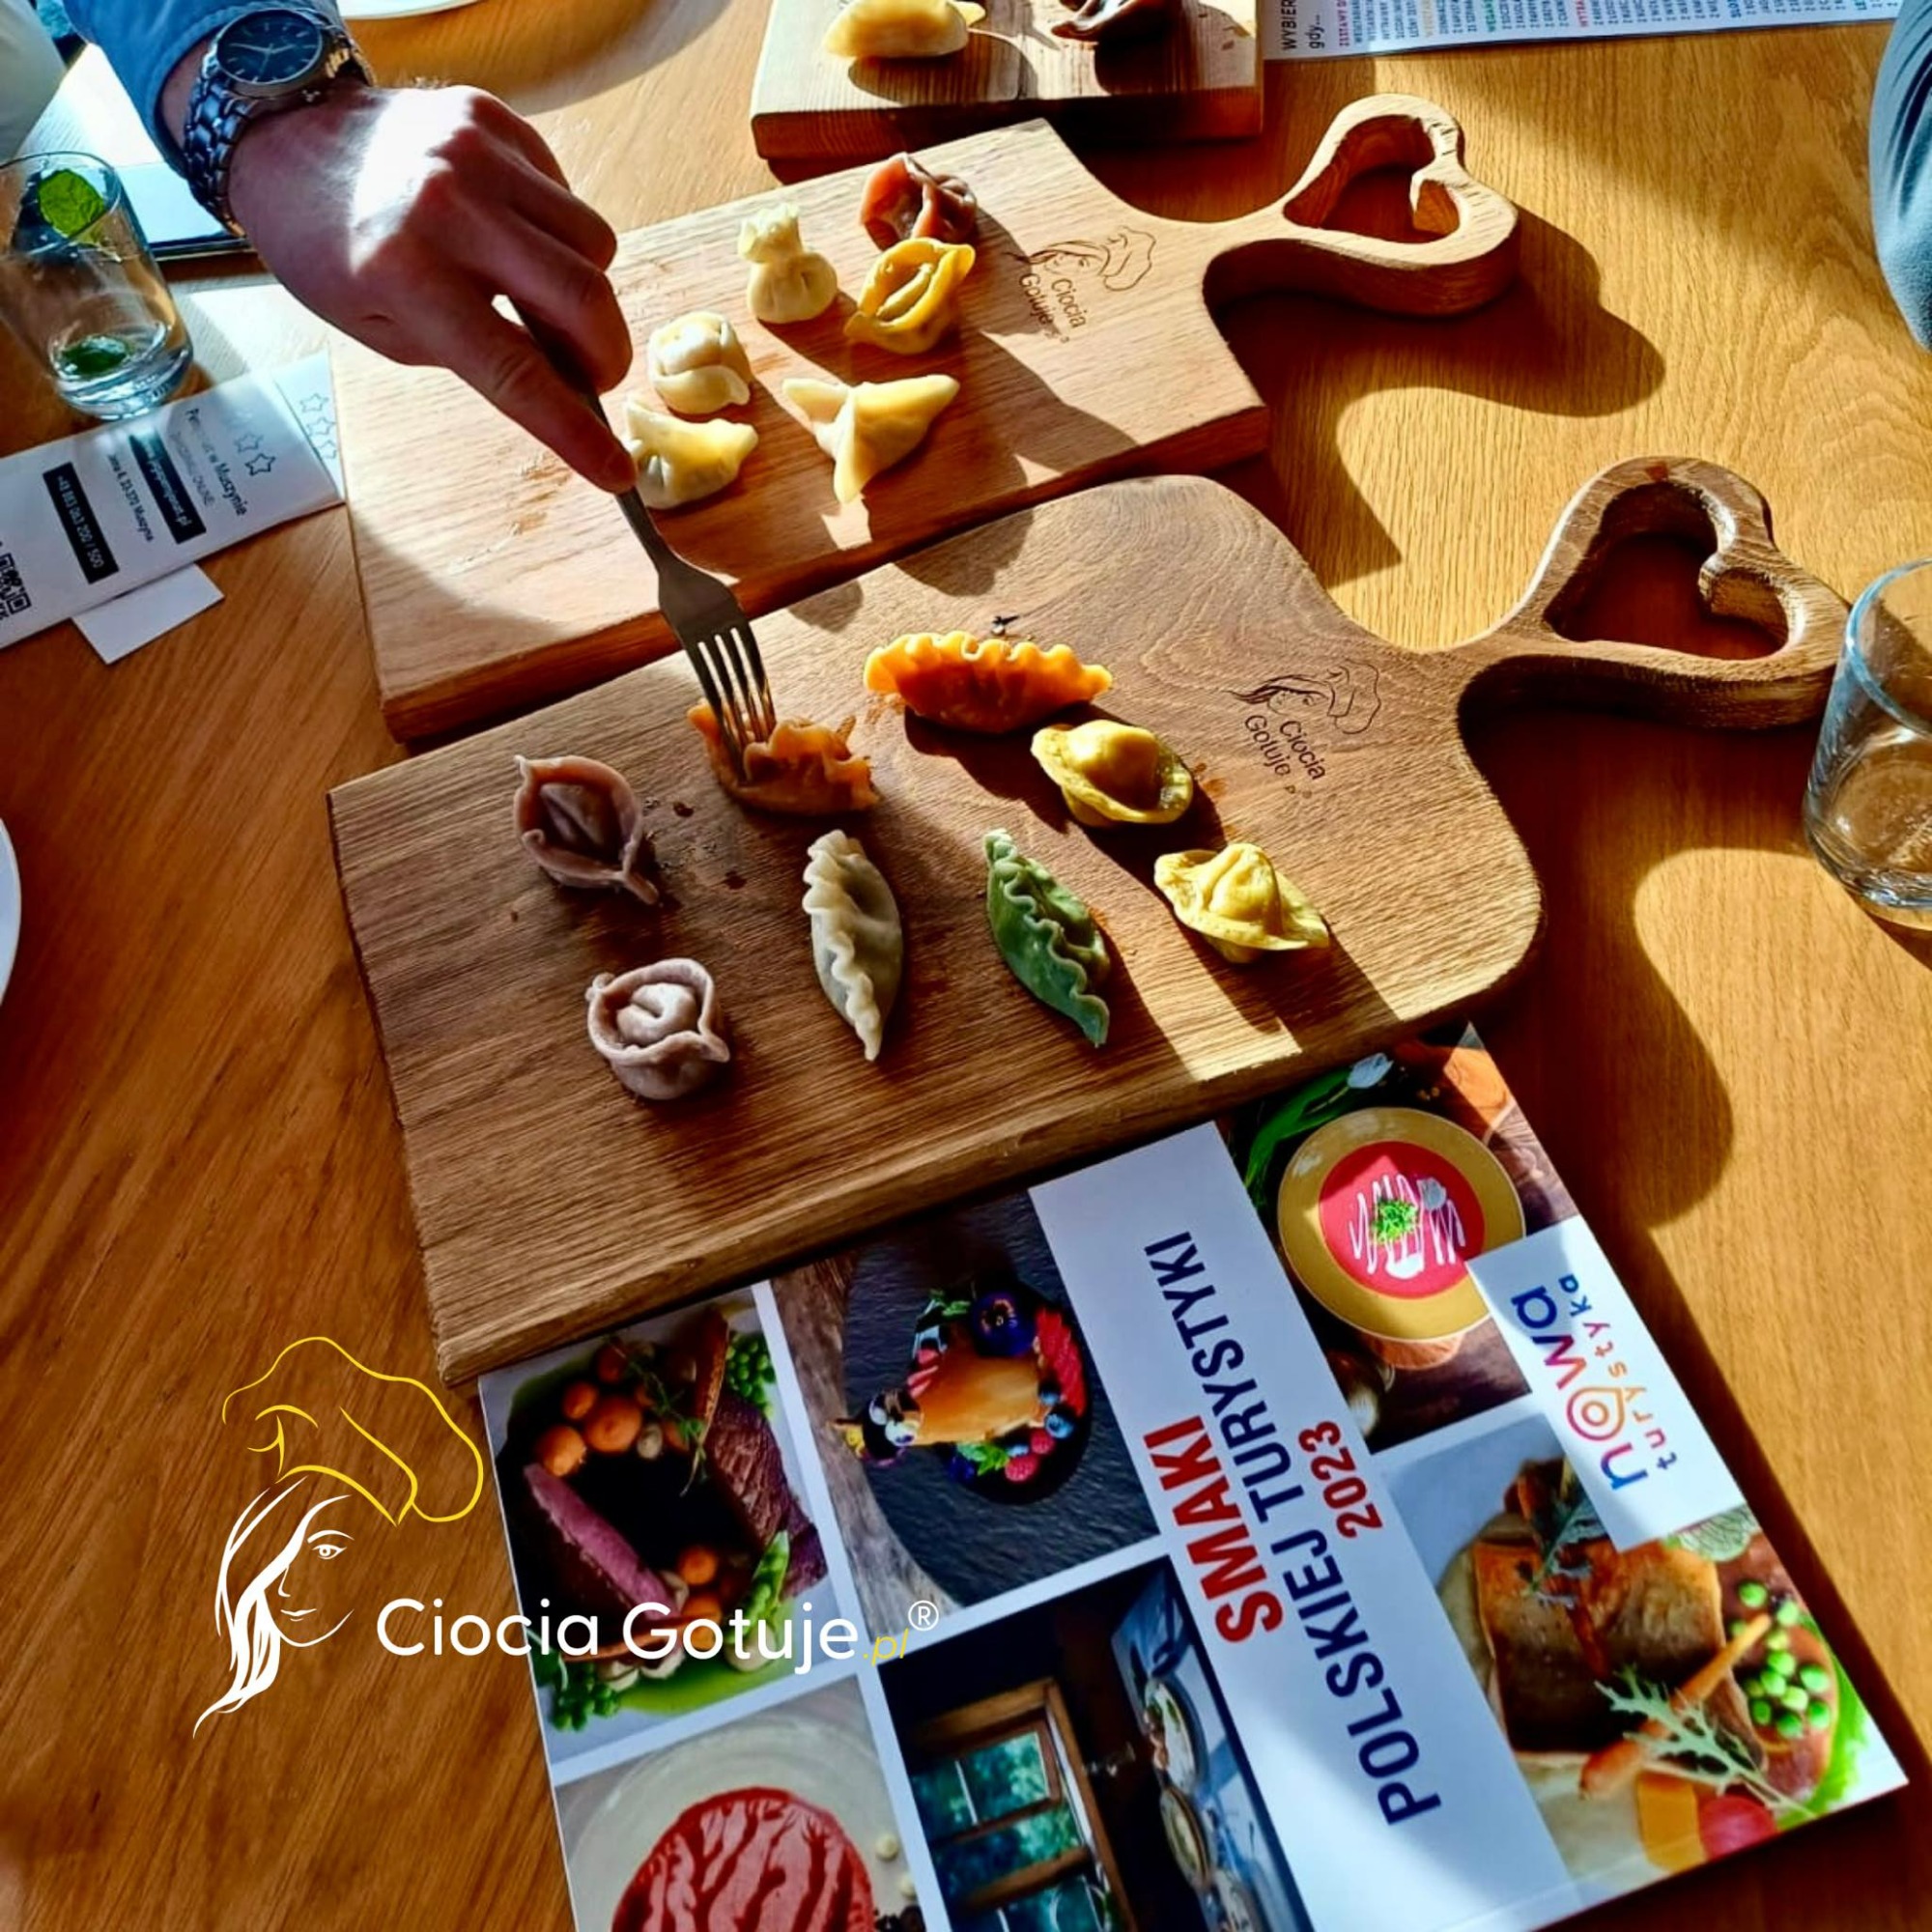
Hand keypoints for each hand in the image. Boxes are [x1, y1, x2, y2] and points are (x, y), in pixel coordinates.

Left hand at [224, 85, 636, 490]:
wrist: (284, 137)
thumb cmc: (329, 251)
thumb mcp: (387, 329)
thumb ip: (478, 357)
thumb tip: (567, 388)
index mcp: (408, 277)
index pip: (518, 373)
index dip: (575, 431)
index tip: (615, 470)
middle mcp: (450, 209)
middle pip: (583, 299)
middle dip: (607, 354)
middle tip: (594, 374)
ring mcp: (477, 154)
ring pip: (593, 244)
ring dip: (588, 290)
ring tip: (547, 298)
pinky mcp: (494, 120)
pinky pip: (565, 196)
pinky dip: (558, 234)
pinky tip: (518, 239)